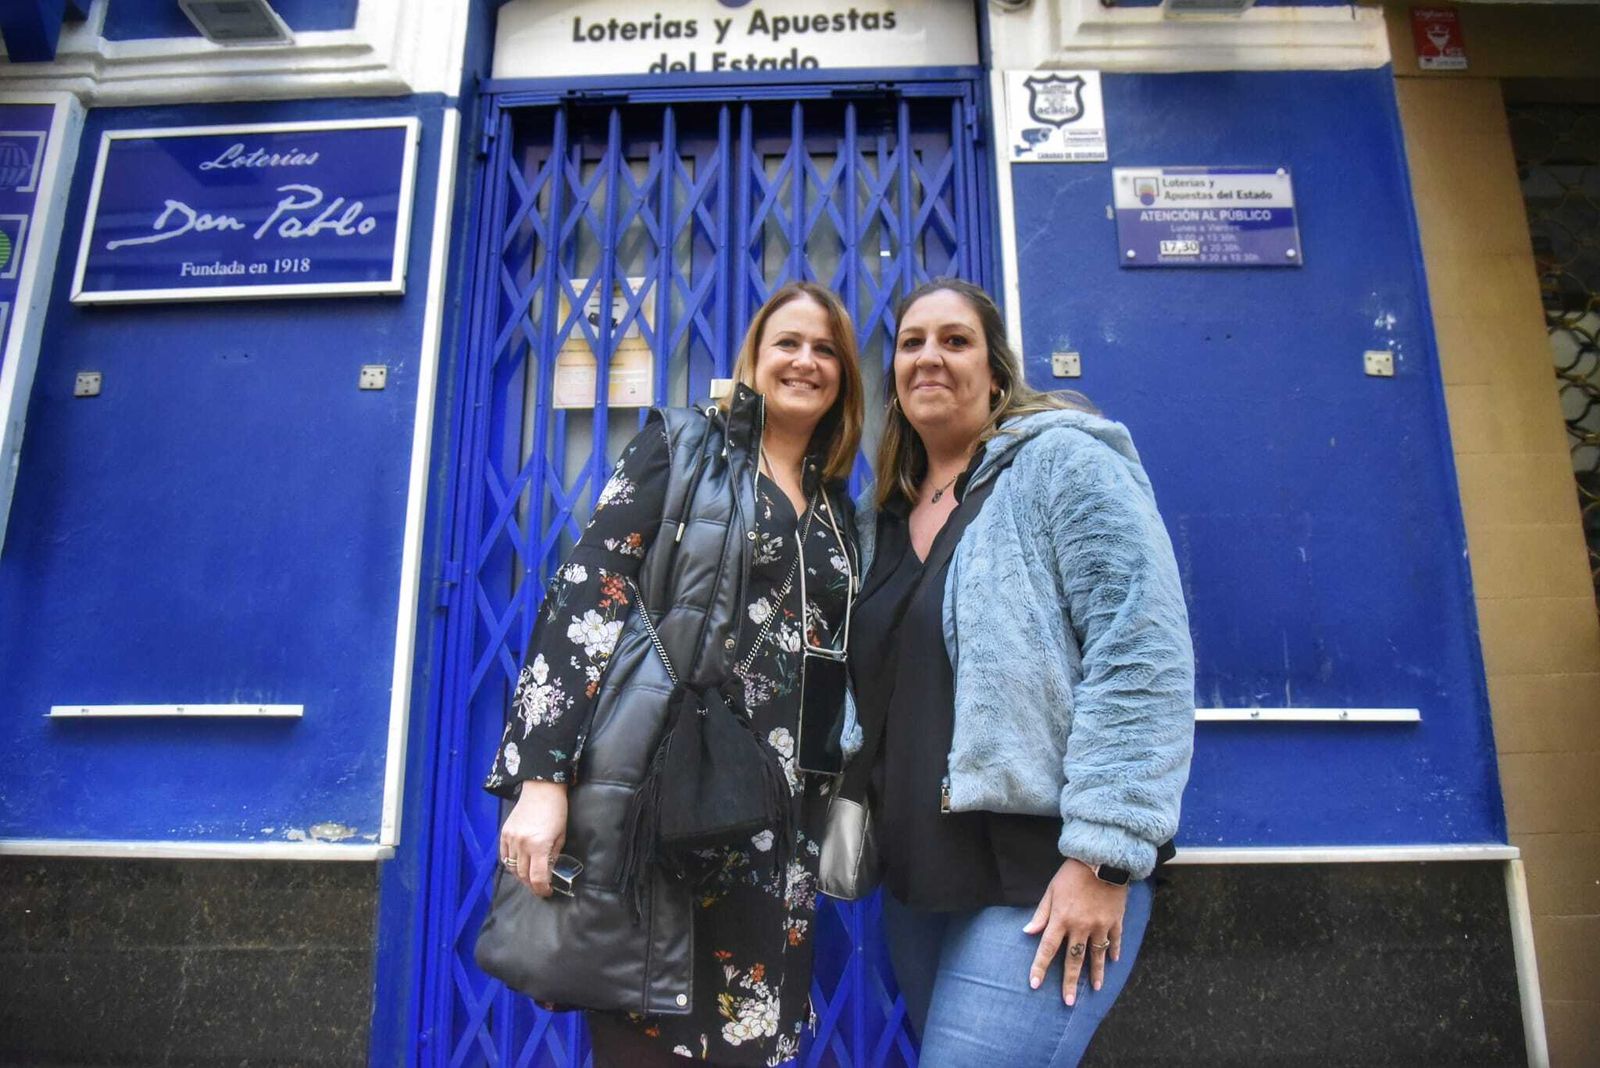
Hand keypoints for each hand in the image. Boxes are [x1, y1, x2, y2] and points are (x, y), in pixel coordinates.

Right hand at [499, 781, 567, 896]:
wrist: (541, 789)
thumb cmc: (556, 812)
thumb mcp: (560, 836)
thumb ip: (553, 856)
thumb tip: (548, 872)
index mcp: (539, 846)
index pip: (537, 877)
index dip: (541, 889)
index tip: (547, 892)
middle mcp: (522, 844)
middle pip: (523, 875)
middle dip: (532, 885)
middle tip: (539, 888)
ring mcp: (511, 839)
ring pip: (512, 868)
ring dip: (521, 877)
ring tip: (530, 879)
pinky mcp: (504, 834)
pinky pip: (504, 856)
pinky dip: (511, 865)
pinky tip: (519, 866)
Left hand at [1023, 858, 1127, 1005]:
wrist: (1102, 859)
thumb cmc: (1072, 873)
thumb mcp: (1051, 890)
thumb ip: (1041, 913)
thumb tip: (1028, 932)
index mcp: (1061, 919)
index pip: (1048, 948)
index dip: (1039, 967)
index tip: (1034, 984)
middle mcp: (1080, 926)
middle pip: (1073, 959)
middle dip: (1070, 982)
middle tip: (1069, 1002)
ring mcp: (1100, 925)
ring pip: (1096, 955)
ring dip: (1095, 974)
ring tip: (1095, 989)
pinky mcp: (1115, 920)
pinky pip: (1114, 940)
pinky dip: (1113, 951)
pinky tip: (1113, 962)